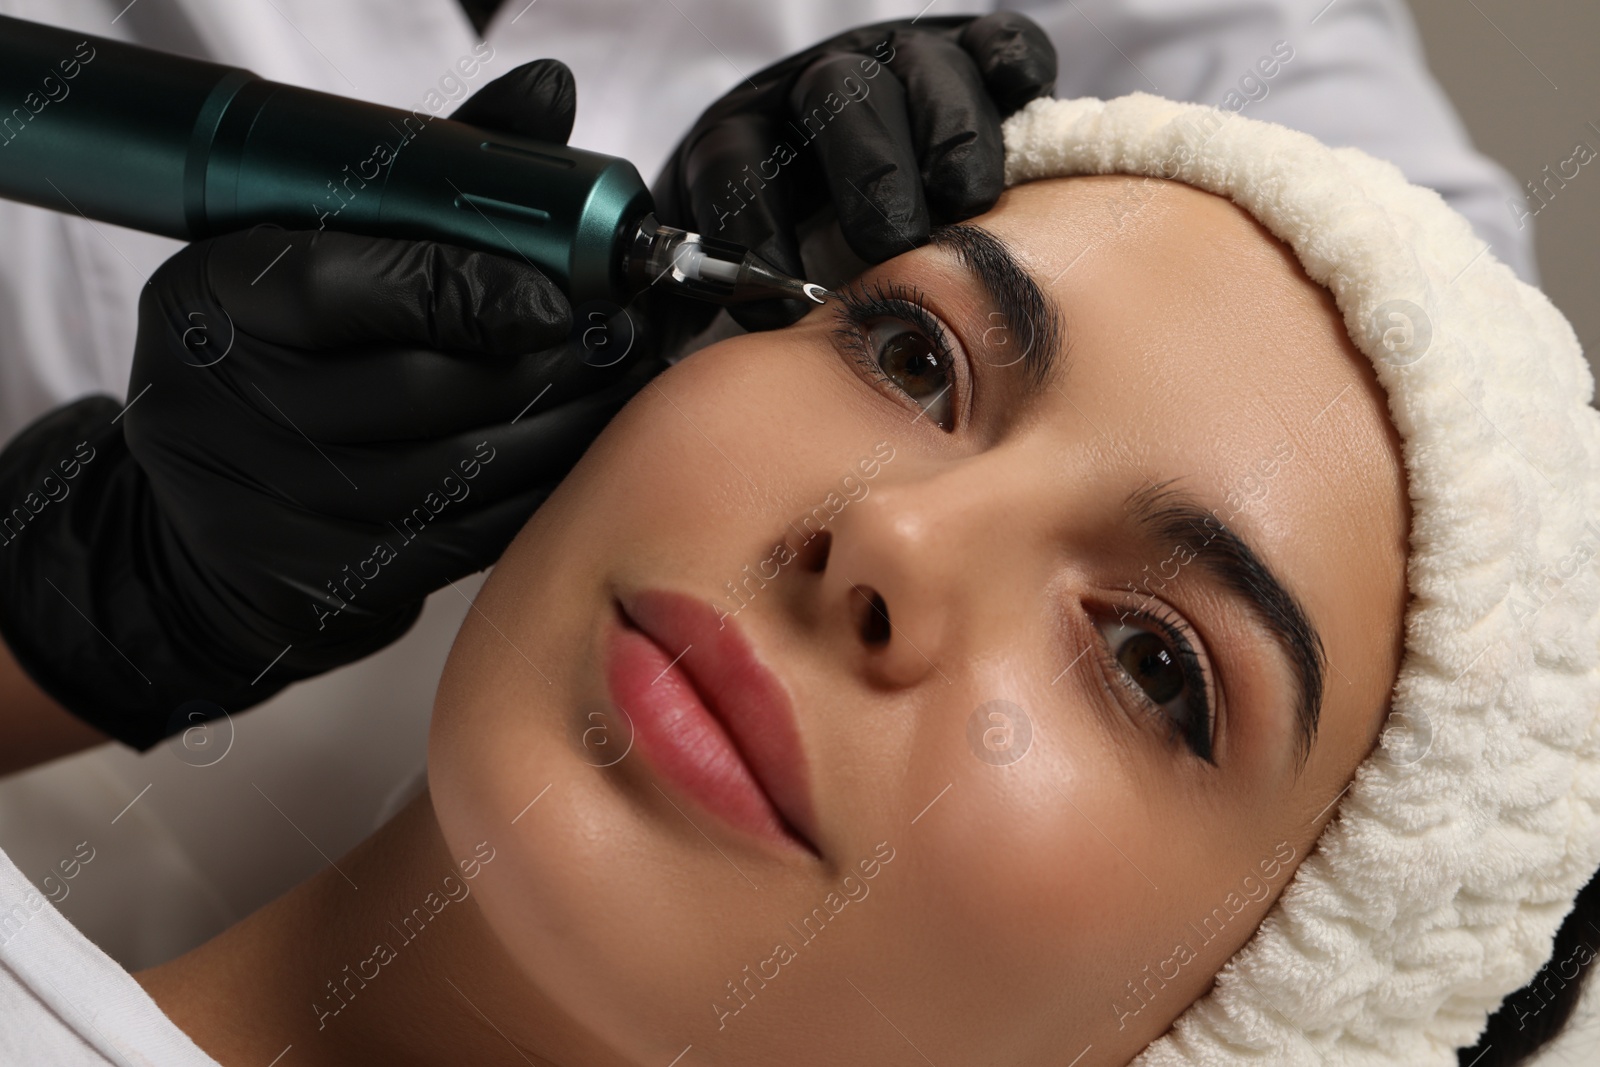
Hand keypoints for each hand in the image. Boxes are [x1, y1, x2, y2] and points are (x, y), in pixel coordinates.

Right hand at [0, 60, 662, 748]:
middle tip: (626, 332)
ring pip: (466, 468)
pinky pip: (474, 532)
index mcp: (218, 302)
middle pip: (426, 386)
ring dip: (567, 421)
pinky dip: (544, 484)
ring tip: (623, 378)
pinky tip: (585, 443)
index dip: (468, 290)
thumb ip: (434, 173)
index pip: (349, 289)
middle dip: (550, 358)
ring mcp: (287, 507)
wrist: (213, 524)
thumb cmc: (285, 355)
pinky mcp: (345, 579)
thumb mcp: (323, 245)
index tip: (559, 293)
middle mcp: (236, 410)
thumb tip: (547, 94)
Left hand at [649, 13, 1055, 338]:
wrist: (864, 176)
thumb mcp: (743, 270)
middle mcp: (822, 88)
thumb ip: (703, 302)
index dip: (751, 220)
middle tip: (891, 239)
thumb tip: (659, 352)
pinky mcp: (974, 54)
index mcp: (750, 136)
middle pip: (837, 100)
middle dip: (867, 170)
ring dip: (946, 133)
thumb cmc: (808, 250)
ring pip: (922, 73)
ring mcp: (901, 64)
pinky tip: (1017, 102)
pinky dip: (1012, 67)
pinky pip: (1001, 45)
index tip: (780, 292)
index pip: (733, 160)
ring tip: (963, 199)